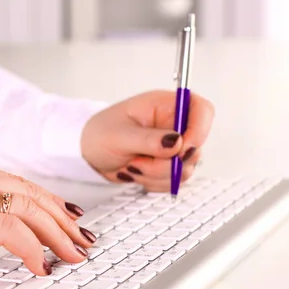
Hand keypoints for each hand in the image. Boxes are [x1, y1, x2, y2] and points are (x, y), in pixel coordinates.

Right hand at [0, 164, 95, 288]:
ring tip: (73, 254)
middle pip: (30, 194)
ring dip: (57, 234)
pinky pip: (12, 232)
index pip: (16, 184)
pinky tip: (41, 266)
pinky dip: (32, 249)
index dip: (46, 200)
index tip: (64, 215)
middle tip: (80, 237)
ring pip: (29, 209)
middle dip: (61, 217)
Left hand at [81, 90, 214, 190]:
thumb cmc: (98, 134)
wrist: (87, 154)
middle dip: (168, 163)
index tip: (183, 149)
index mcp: (164, 106)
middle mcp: (173, 125)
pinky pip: (174, 181)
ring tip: (133, 165)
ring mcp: (173, 147)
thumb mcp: (119, 135)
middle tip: (139, 162)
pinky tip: (137, 172)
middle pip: (196, 147)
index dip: (200, 130)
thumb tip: (177, 143)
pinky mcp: (168, 165)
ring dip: (157, 175)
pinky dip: (154, 182)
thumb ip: (149, 140)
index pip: (201, 110)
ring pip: (186, 169)